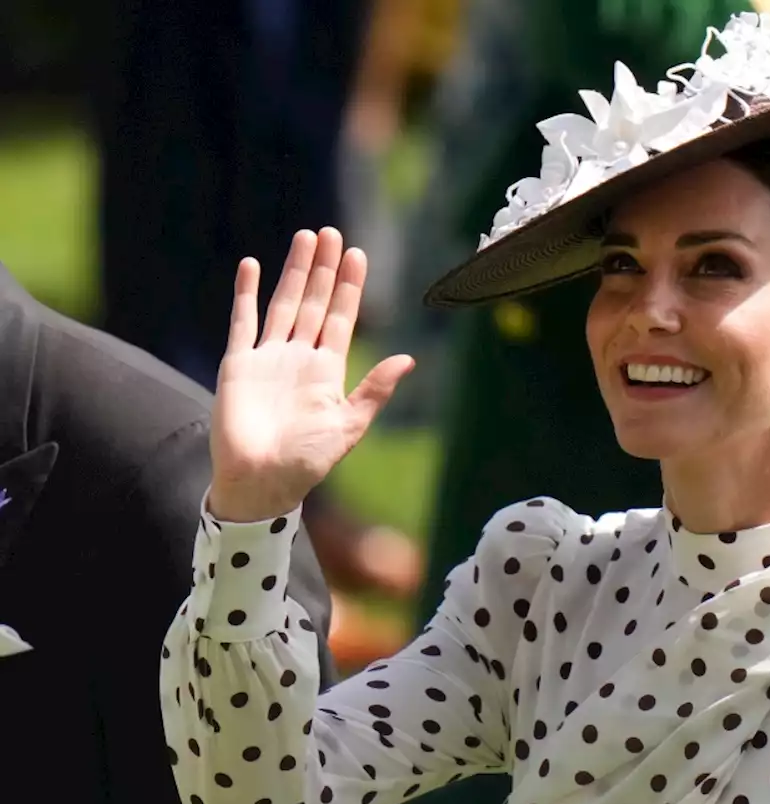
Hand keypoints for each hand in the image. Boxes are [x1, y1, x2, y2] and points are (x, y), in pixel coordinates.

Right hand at [209, 228, 414, 521]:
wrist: (260, 482)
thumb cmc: (307, 461)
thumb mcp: (349, 425)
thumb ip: (374, 390)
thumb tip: (407, 359)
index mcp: (327, 370)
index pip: (341, 317)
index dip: (349, 287)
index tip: (357, 254)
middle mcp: (298, 357)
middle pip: (314, 302)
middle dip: (323, 269)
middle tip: (331, 233)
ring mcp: (268, 357)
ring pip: (284, 303)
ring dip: (293, 271)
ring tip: (305, 238)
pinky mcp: (238, 364)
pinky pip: (243, 321)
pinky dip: (247, 293)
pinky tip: (252, 266)